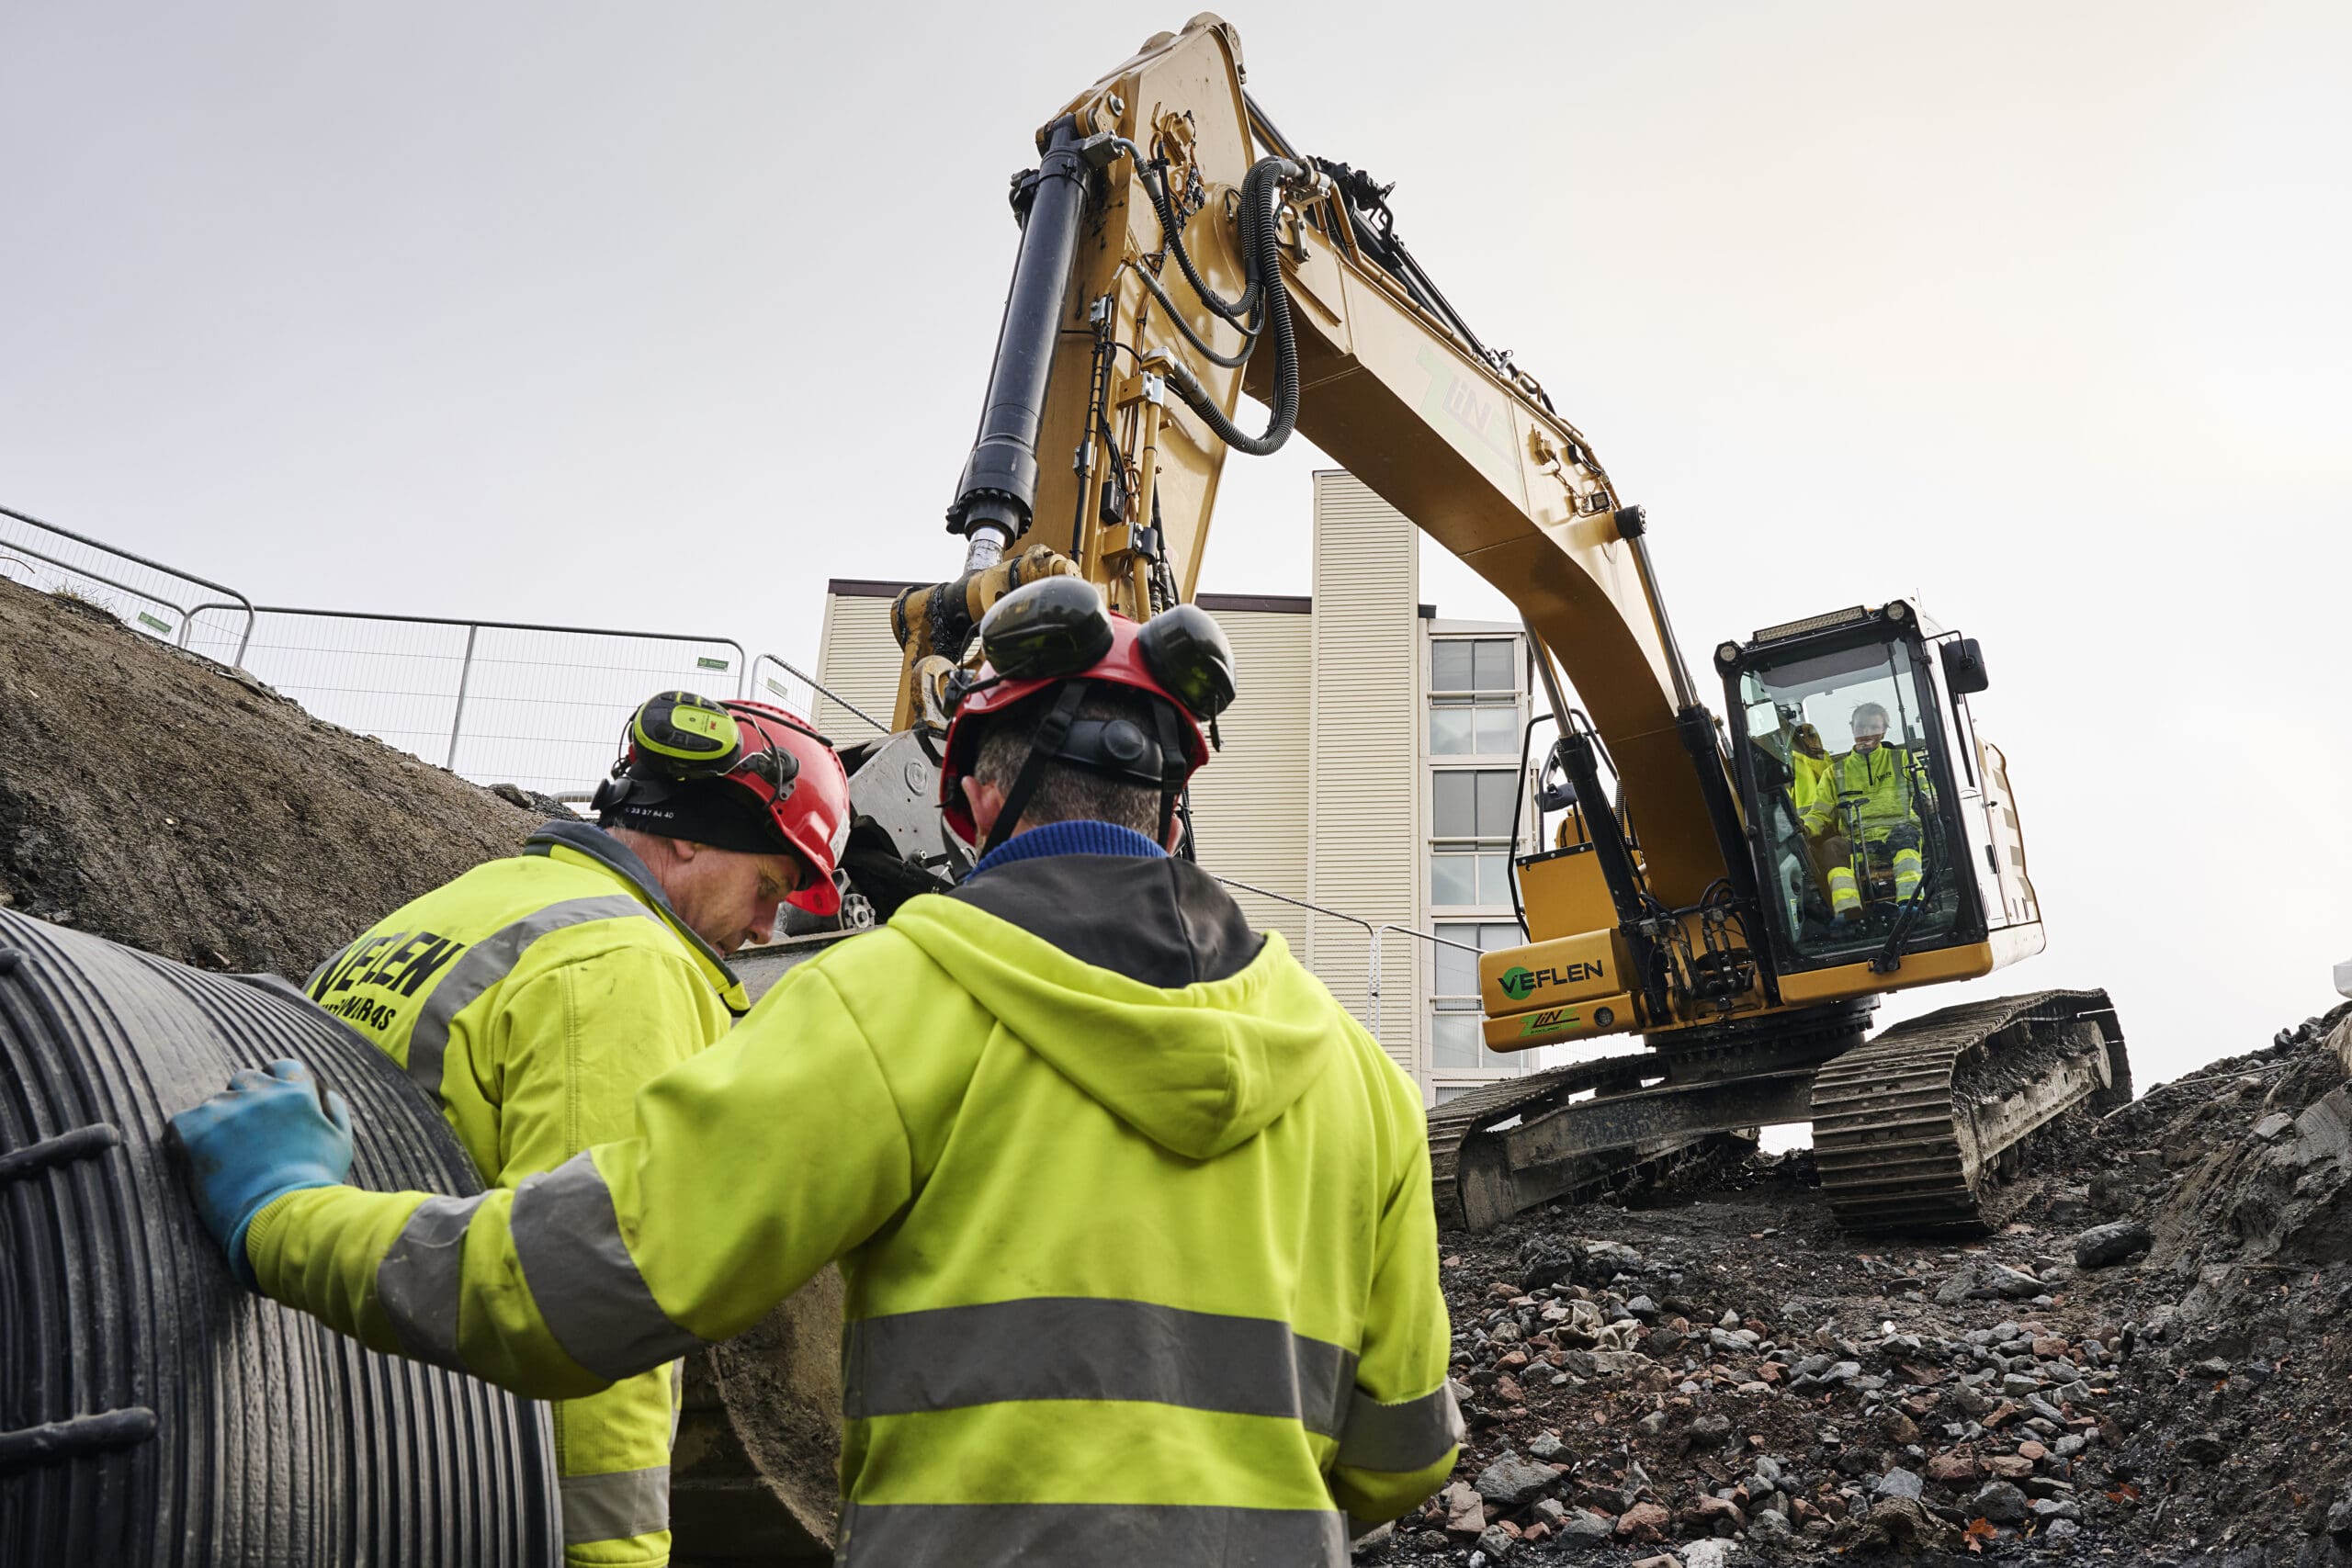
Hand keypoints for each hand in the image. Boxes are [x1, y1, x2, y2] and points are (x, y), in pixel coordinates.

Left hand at [169, 1060, 354, 1288]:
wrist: (281, 1213)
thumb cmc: (314, 1182)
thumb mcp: (341, 1143)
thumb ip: (334, 1110)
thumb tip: (325, 1094)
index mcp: (297, 1092)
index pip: (282, 1067)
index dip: (275, 1082)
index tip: (269, 1102)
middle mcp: (262, 1092)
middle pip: (244, 1080)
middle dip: (245, 1101)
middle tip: (246, 1136)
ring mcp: (227, 1109)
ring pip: (215, 1103)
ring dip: (219, 1122)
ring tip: (225, 1158)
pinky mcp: (195, 1130)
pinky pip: (181, 1124)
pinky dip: (186, 1140)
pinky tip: (197, 1161)